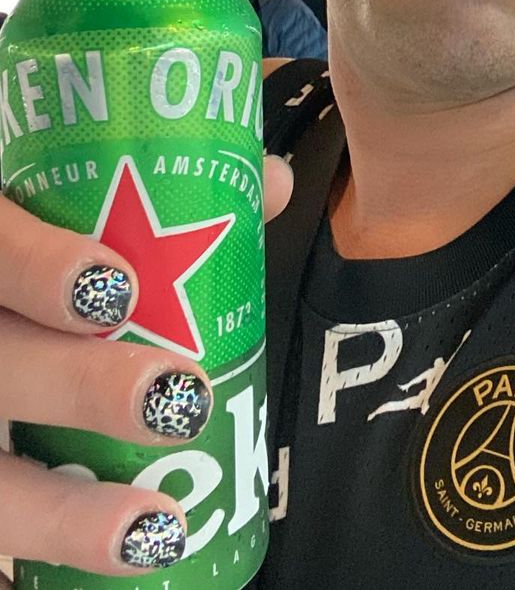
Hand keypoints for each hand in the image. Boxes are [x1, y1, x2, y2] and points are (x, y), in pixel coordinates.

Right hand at [0, 155, 291, 582]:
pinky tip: (130, 560)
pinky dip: (51, 552)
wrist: (0, 324)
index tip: (115, 285)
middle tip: (177, 393)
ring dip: (63, 512)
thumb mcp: (60, 212)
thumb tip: (267, 184)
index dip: (39, 266)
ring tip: (154, 525)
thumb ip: (158, 196)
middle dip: (81, 386)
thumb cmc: (32, 270)